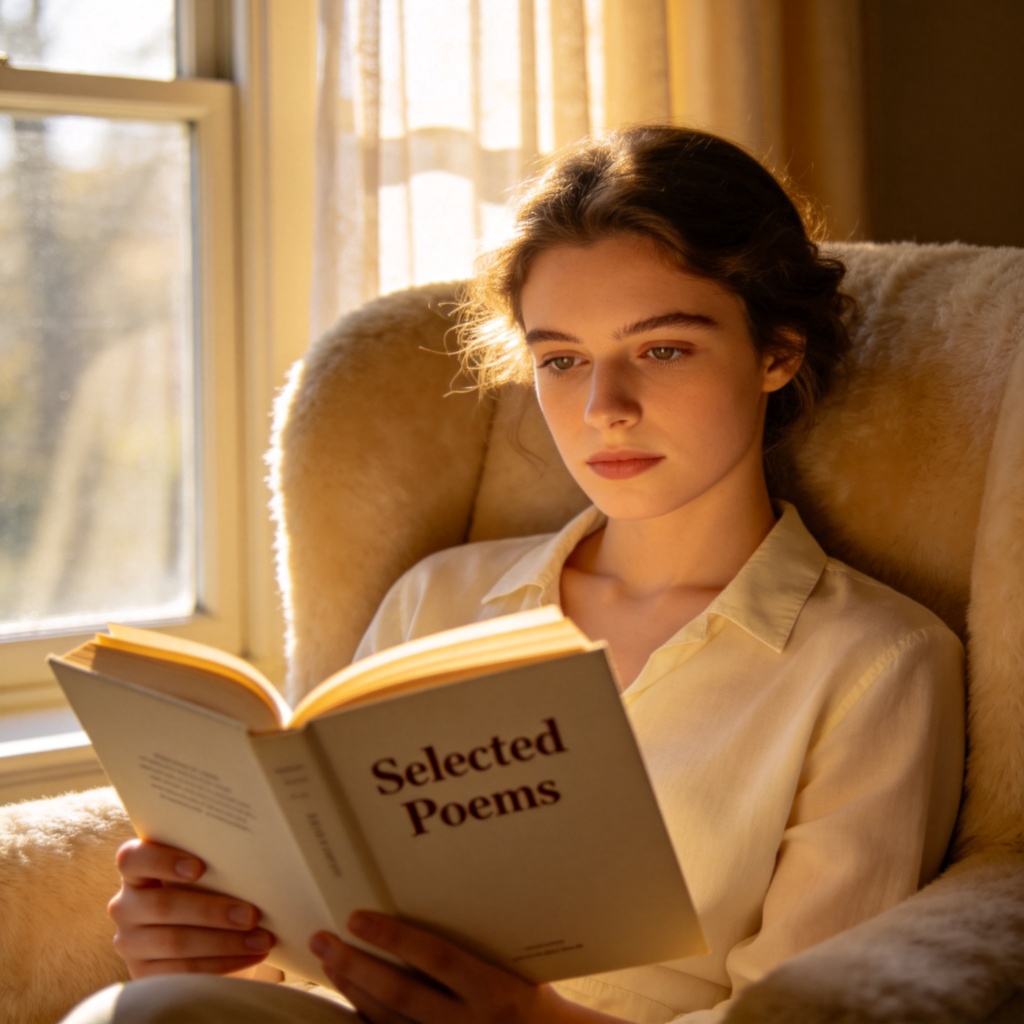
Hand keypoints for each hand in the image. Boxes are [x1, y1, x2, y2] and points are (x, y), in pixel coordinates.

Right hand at [108, 838, 274, 977]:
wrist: (198, 924)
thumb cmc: (205, 883)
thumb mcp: (202, 868)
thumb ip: (211, 859)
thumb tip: (250, 858)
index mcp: (135, 869)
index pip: (132, 859)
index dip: (163, 861)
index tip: (200, 868)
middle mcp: (125, 905)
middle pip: (162, 905)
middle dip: (211, 911)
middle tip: (251, 915)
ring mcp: (130, 941)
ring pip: (175, 942)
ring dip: (225, 942)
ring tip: (261, 939)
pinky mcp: (143, 973)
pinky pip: (183, 971)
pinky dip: (223, 963)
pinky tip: (250, 955)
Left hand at [311, 911, 624, 1023]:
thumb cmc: (534, 994)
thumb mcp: (518, 963)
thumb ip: (480, 940)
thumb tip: (436, 888)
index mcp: (496, 990)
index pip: (437, 959)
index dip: (395, 938)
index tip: (358, 917)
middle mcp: (471, 1022)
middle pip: (402, 993)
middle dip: (357, 966)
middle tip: (326, 939)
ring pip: (389, 1020)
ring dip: (353, 989)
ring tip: (329, 960)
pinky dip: (365, 1017)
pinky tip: (347, 996)